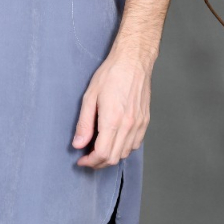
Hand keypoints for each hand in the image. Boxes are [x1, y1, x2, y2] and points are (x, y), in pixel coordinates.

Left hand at [72, 44, 151, 167]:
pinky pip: (135, 144)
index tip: (81, 160)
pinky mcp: (145, 121)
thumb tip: (78, 144)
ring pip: (125, 153)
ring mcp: (139, 124)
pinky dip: (123, 149)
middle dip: (98, 163)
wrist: (133, 61)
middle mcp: (129, 126)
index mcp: (113, 120)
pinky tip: (114, 141)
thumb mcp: (90, 96)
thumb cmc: (111, 74)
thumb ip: (84, 123)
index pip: (102, 154)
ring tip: (99, 150)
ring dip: (111, 157)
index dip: (90, 162)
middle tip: (87, 158)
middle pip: (114, 158)